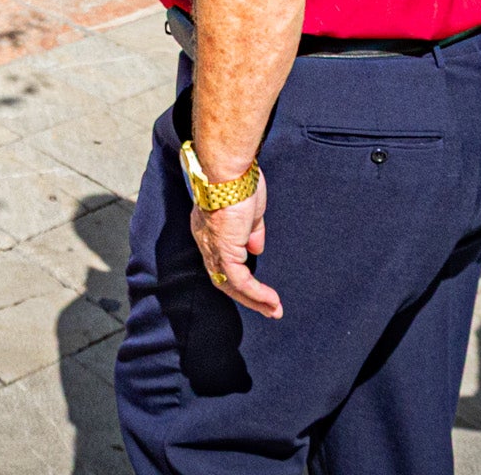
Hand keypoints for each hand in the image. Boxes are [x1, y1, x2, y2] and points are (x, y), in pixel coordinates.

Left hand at [185, 180, 281, 317]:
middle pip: (223, 279)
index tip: (256, 288)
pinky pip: (240, 281)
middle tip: (268, 309)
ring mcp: (213, 247)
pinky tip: (272, 301)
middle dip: (247, 297)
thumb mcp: (249, 210)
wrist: (228, 169)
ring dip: (254, 301)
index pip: (221, 261)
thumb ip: (251, 232)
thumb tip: (255, 248)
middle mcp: (206, 242)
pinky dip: (256, 294)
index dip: (238, 277)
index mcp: (209, 230)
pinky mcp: (224, 250)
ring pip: (230, 285)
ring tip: (274, 310)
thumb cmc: (239, 180)